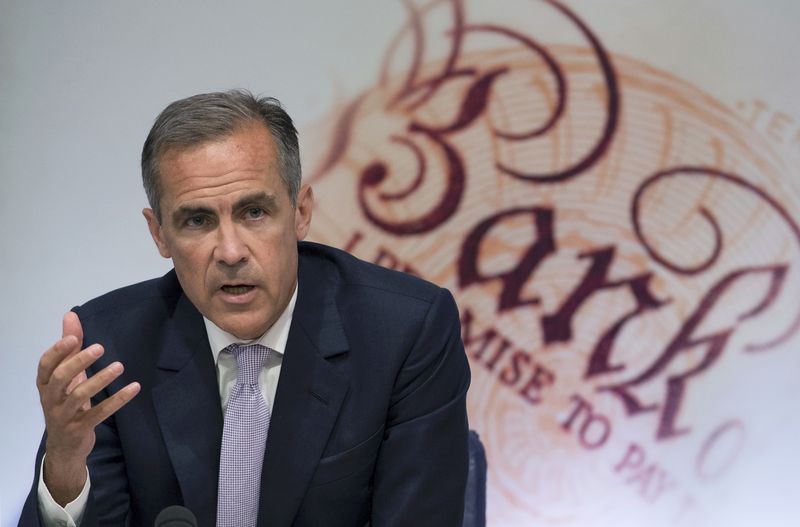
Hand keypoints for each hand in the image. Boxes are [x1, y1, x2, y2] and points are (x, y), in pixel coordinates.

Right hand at [37, 312, 139, 505]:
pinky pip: (100, 413)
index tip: (75, 336)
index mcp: (46, 384)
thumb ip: (69, 347)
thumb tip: (70, 315)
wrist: (65, 446)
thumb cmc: (65, 403)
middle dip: (79, 361)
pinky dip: (118, 400)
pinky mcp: (80, 428)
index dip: (58, 350)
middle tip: (100, 347)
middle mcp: (51, 398)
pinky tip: (134, 388)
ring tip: (119, 366)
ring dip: (100, 380)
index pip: (46, 364)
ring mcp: (64, 415)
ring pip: (80, 395)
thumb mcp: (66, 376)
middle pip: (61, 377)